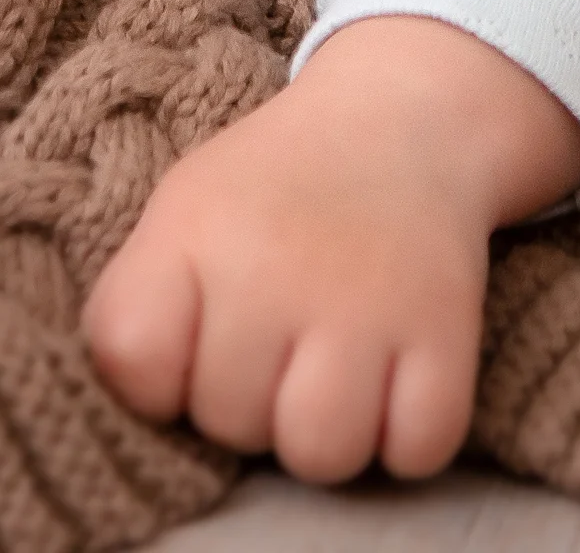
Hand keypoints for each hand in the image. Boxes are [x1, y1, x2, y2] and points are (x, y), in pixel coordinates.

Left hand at [80, 16, 579, 482]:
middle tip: (277, 348)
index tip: (193, 348)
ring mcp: (363, 306)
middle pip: (229, 424)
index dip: (159, 381)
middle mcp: (270, 270)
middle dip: (248, 406)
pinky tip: (396, 386)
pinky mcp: (447, 334)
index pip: (132, 363)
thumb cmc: (273, 192)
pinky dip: (409, 438)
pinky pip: (417, 453)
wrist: (401, 125)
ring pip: (320, 455)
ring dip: (326, 436)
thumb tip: (137, 409)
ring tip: (329, 379)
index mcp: (191, 234)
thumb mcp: (182, 214)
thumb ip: (142, 303)